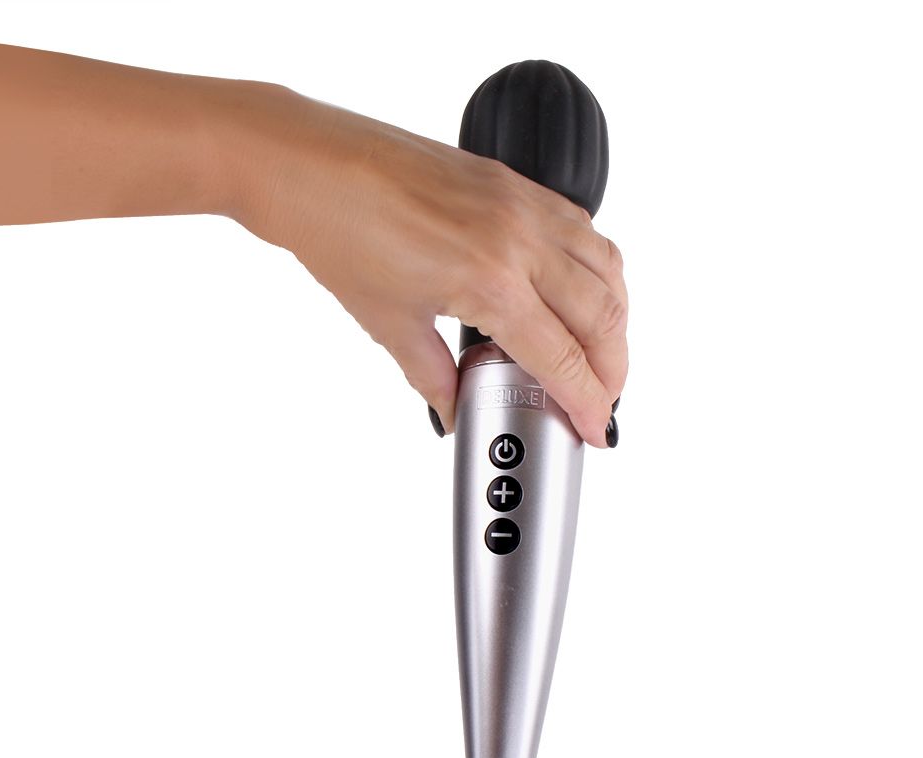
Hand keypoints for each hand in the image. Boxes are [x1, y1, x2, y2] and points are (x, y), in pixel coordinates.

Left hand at [225, 84, 627, 446]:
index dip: (589, 403)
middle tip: (602, 400)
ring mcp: (520, 202)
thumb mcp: (389, 325)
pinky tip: (582, 293)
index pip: (563, 358)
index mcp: (489, 280)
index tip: (597, 429)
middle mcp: (518, 237)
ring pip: (607, 267)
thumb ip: (435, 377)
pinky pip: (582, 229)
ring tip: (602, 353)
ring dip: (615, 318)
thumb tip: (455, 408)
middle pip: (603, 316)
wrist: (306, 164)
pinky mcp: (512, 181)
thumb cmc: (338, 230)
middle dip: (613, 369)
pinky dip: (597, 269)